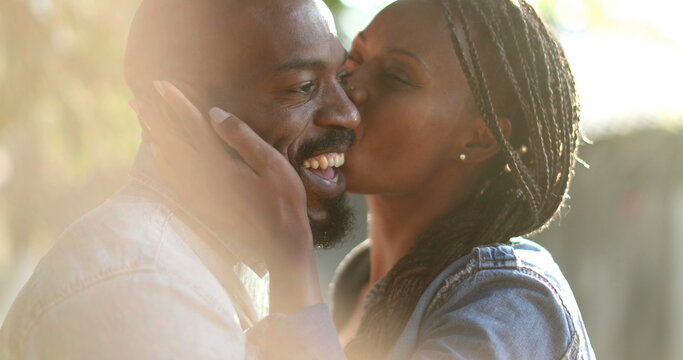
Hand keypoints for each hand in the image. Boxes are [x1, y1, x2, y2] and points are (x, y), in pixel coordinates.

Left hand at [134, 80, 321, 312]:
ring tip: (142, 120)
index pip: (192, 125)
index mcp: (220, 164)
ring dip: (154, 136)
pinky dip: (162, 163)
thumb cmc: (284, 202)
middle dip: (155, 117)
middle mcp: (203, 179)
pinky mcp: (201, 206)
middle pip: (172, 141)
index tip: (161, 84)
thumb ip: (242, 137)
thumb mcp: (272, 164)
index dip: (176, 103)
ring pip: (169, 159)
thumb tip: (214, 113)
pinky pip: (173, 181)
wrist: (281, 245)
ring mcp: (199, 194)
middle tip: (137, 99)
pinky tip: (156, 154)